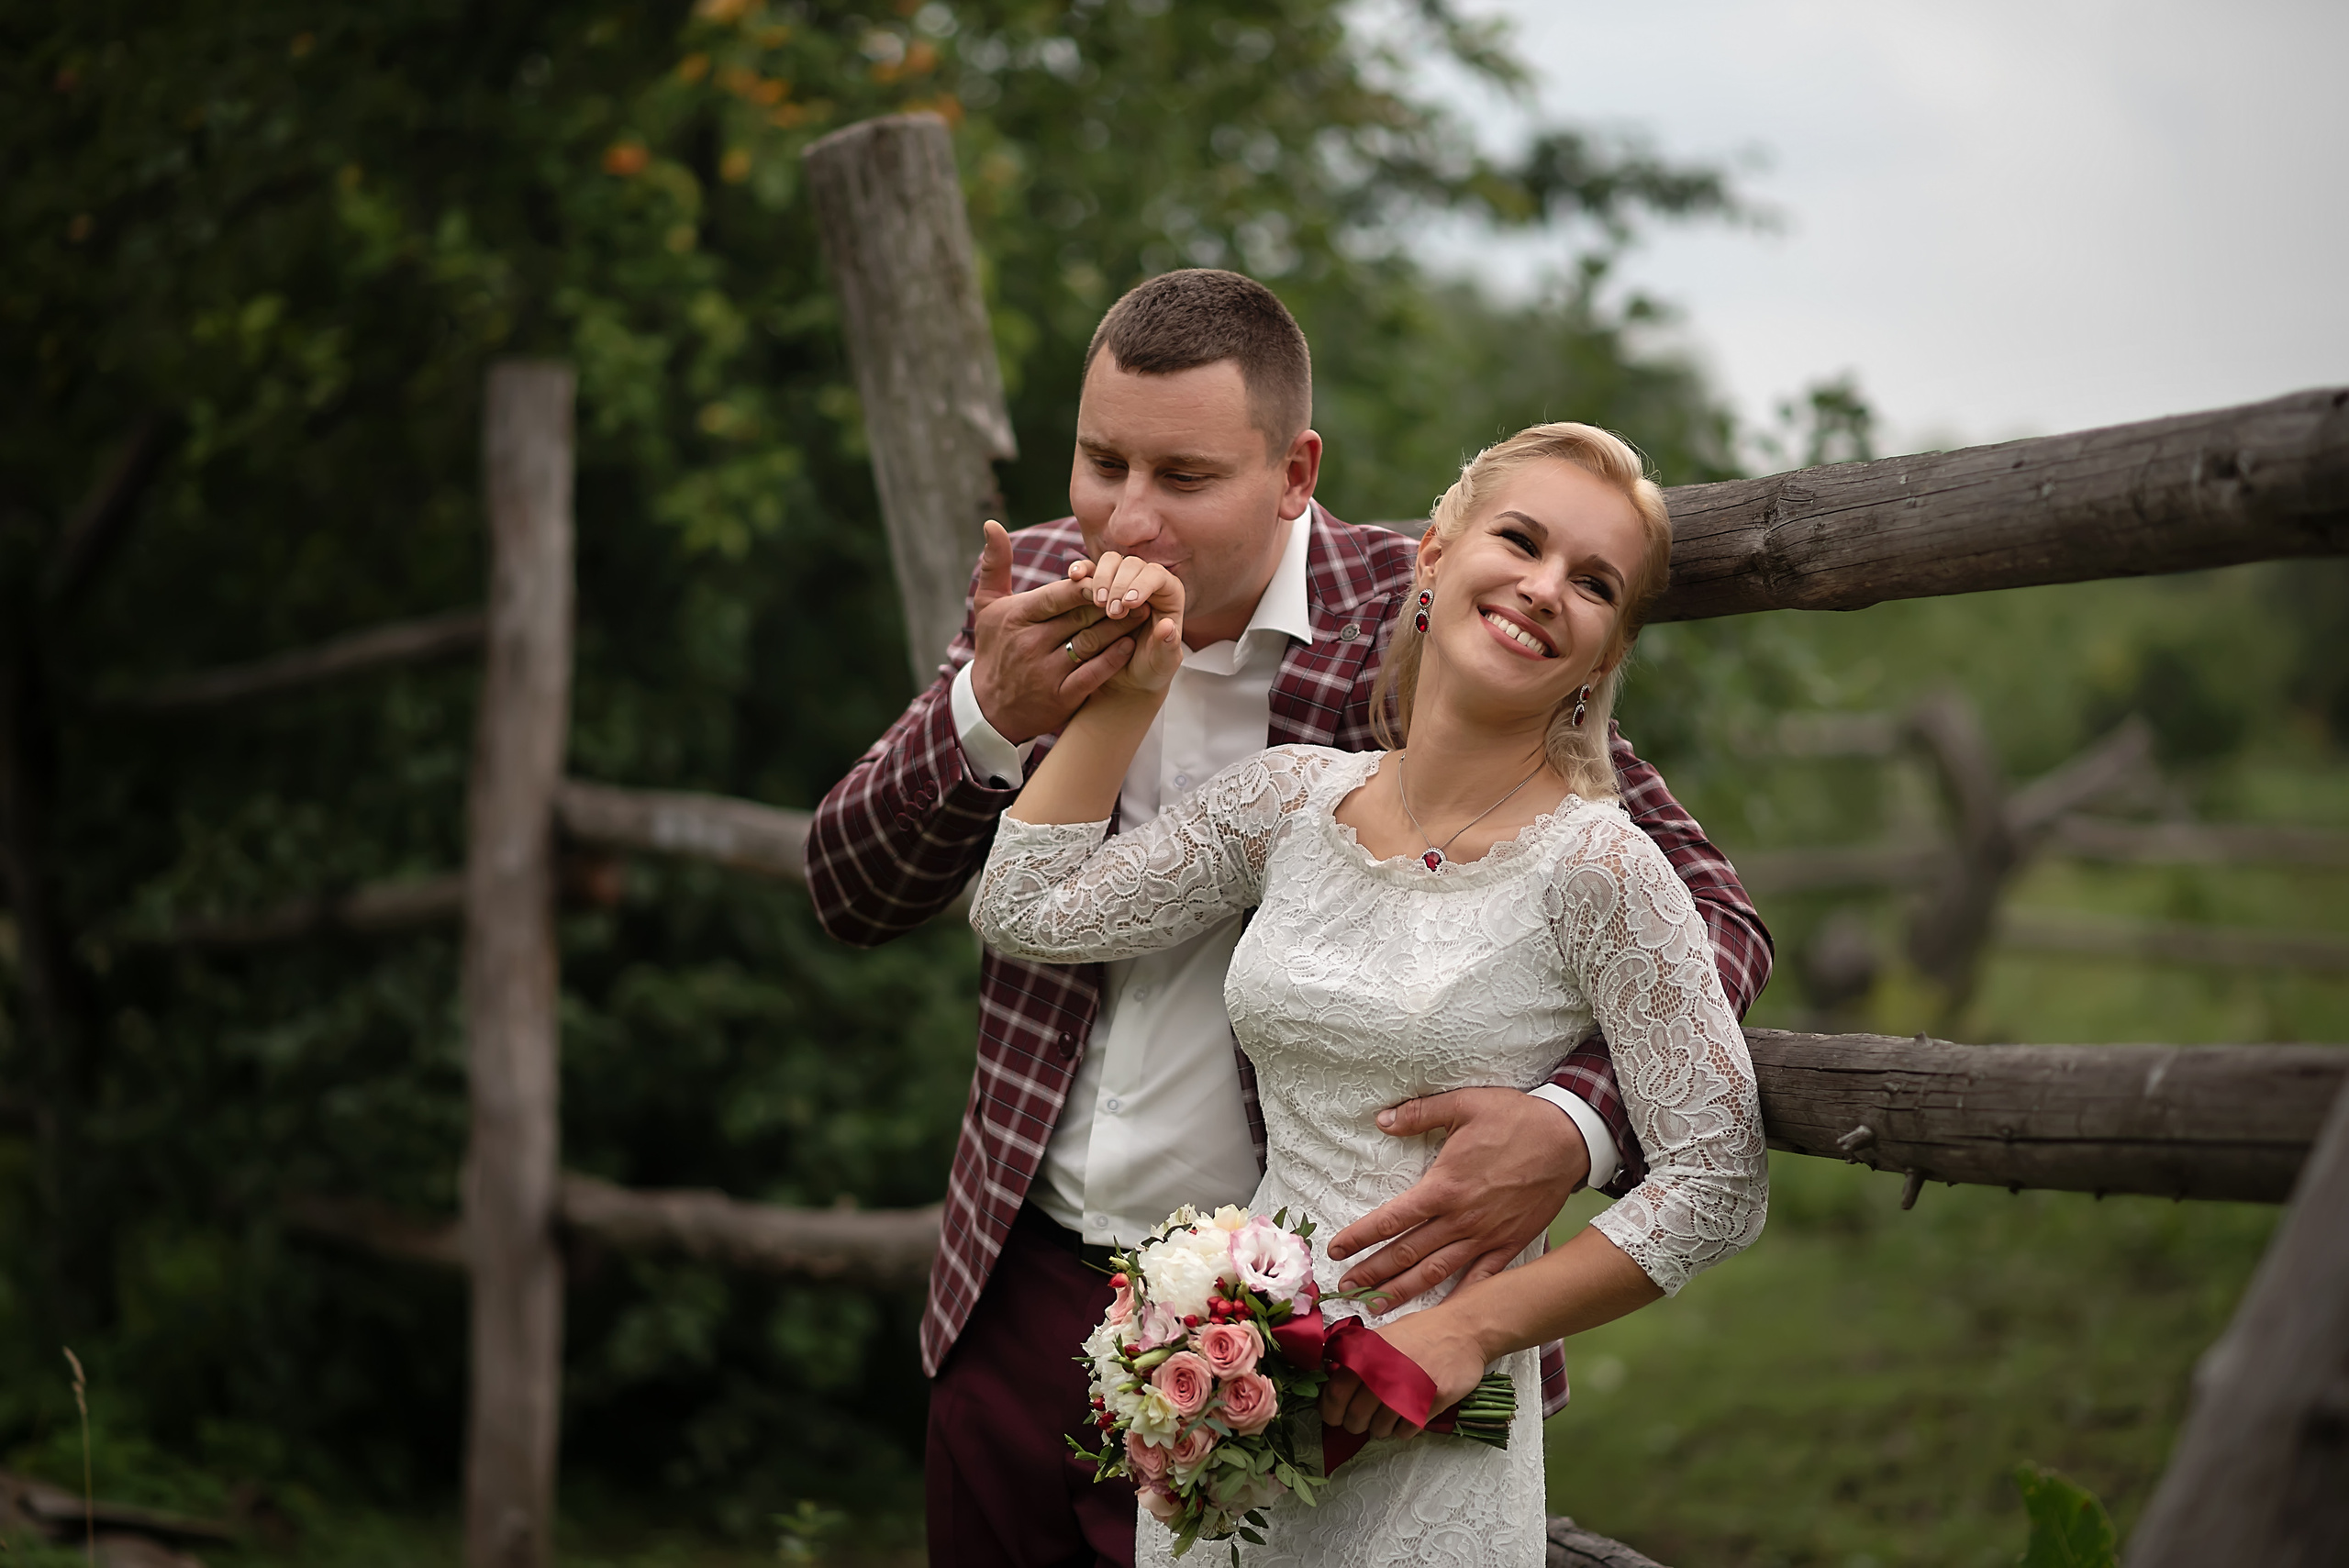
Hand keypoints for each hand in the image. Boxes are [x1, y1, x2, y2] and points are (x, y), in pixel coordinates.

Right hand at [969, 520, 1144, 743]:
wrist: (988, 709)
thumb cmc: (994, 647)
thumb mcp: (988, 604)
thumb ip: (996, 563)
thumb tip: (993, 524)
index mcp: (1017, 617)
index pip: (1058, 595)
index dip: (1087, 585)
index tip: (1110, 574)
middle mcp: (1030, 643)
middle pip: (1080, 617)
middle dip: (1112, 602)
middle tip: (1139, 590)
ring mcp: (1045, 672)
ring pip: (1091, 643)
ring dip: (1120, 627)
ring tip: (1143, 613)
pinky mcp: (1060, 697)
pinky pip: (1093, 674)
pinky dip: (1113, 659)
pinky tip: (1130, 645)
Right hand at [1068, 550, 1183, 695]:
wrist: (1127, 677)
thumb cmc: (1149, 667)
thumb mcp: (1162, 664)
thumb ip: (1168, 646)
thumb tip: (1167, 626)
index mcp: (1168, 595)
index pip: (1158, 575)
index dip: (1144, 584)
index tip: (1129, 604)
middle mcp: (1146, 582)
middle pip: (1132, 564)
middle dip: (1120, 584)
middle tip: (1113, 613)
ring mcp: (1122, 581)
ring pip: (1110, 562)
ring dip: (1100, 579)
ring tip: (1098, 604)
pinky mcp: (1100, 585)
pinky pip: (1089, 569)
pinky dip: (1082, 570)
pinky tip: (1074, 577)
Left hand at [1316, 1309, 1489, 1439]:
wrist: (1462, 1331)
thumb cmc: (1421, 1333)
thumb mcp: (1381, 1337)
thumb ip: (1356, 1359)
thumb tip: (1332, 1381)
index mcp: (1368, 1355)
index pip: (1336, 1394)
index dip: (1330, 1410)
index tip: (1333, 1416)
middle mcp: (1385, 1373)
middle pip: (1356, 1418)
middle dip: (1355, 1423)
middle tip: (1361, 1419)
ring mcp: (1409, 1391)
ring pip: (1380, 1429)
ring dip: (1380, 1426)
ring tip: (1389, 1412)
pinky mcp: (1431, 1404)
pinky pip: (1405, 1431)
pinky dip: (1402, 1428)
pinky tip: (1407, 1412)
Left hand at [1327, 1088, 1588, 1310]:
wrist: (1568, 1139)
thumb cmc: (1516, 1119)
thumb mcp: (1465, 1104)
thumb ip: (1420, 1114)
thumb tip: (1383, 1119)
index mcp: (1444, 1187)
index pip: (1391, 1219)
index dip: (1360, 1236)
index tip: (1336, 1249)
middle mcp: (1461, 1219)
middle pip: (1407, 1253)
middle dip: (1373, 1272)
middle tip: (1345, 1288)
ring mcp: (1486, 1236)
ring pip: (1437, 1272)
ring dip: (1404, 1291)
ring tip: (1377, 1306)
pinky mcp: (1511, 1244)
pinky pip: (1482, 1279)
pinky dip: (1461, 1298)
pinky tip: (1444, 1315)